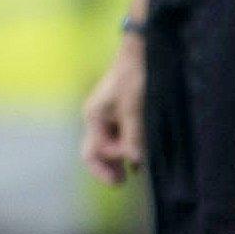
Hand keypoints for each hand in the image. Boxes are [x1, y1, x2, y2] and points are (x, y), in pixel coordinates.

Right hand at [81, 41, 145, 183]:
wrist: (142, 51)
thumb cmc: (134, 76)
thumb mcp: (134, 108)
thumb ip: (133, 137)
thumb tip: (134, 164)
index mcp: (93, 117)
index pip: (92, 153)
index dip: (106, 167)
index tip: (122, 178)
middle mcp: (97, 118)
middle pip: (97, 151)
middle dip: (108, 167)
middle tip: (122, 182)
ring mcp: (109, 115)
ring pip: (110, 144)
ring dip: (120, 157)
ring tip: (134, 170)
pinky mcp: (122, 112)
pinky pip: (121, 135)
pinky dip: (127, 146)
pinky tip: (138, 153)